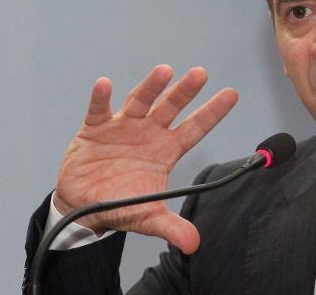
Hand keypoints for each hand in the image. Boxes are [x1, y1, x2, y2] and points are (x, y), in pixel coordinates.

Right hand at [53, 64, 237, 253]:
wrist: (83, 205)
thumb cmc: (121, 204)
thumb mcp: (148, 217)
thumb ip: (171, 227)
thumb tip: (193, 244)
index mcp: (166, 149)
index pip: (195, 128)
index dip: (212, 112)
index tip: (232, 94)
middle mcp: (148, 132)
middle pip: (170, 107)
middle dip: (185, 91)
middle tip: (201, 74)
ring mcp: (123, 127)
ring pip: (140, 101)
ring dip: (151, 87)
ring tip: (164, 71)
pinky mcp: (95, 129)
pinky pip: (98, 110)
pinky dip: (100, 98)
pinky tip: (105, 84)